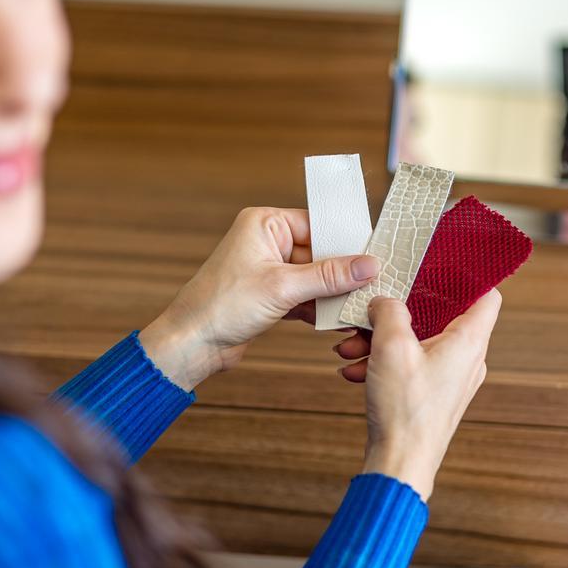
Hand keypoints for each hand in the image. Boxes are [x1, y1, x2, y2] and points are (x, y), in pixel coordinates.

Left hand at [138, 207, 380, 391]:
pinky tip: (337, 320)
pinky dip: (319, 307)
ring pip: (314, 276)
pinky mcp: (269, 294)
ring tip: (359, 306)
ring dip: (332, 293)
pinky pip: (304, 295)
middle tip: (374, 285)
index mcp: (265, 223)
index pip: (318, 224)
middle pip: (319, 252)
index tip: (376, 255)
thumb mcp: (283, 287)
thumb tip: (368, 265)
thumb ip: (329, 275)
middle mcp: (267, 241)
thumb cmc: (222, 306)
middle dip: (343, 272)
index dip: (347, 241)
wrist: (192, 344)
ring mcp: (268, 269)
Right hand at [353, 290, 501, 500]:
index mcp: (469, 341)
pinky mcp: (430, 394)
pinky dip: (382, 361)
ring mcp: (449, 378)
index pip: (487, 294)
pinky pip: (408, 364)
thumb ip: (389, 310)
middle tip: (374, 308)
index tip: (441, 263)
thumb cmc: (405, 411)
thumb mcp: (392, 346)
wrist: (399, 464)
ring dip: (382, 338)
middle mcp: (466, 358)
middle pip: (440, 314)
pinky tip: (354, 368)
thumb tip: (384, 300)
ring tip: (351, 345)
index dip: (468, 275)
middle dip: (399, 310)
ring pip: (417, 341)